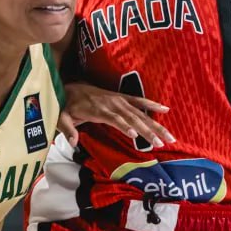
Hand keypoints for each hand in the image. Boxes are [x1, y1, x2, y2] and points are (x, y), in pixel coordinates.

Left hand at [57, 82, 174, 147]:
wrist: (70, 87)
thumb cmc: (67, 106)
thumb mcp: (62, 117)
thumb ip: (67, 129)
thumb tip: (73, 143)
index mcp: (97, 110)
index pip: (113, 118)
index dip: (124, 126)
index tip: (134, 135)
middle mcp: (111, 104)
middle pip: (132, 118)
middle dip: (147, 130)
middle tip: (161, 142)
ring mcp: (118, 100)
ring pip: (140, 113)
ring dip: (155, 124)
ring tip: (168, 136)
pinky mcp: (122, 98)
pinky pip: (139, 101)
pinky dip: (152, 104)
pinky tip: (166, 109)